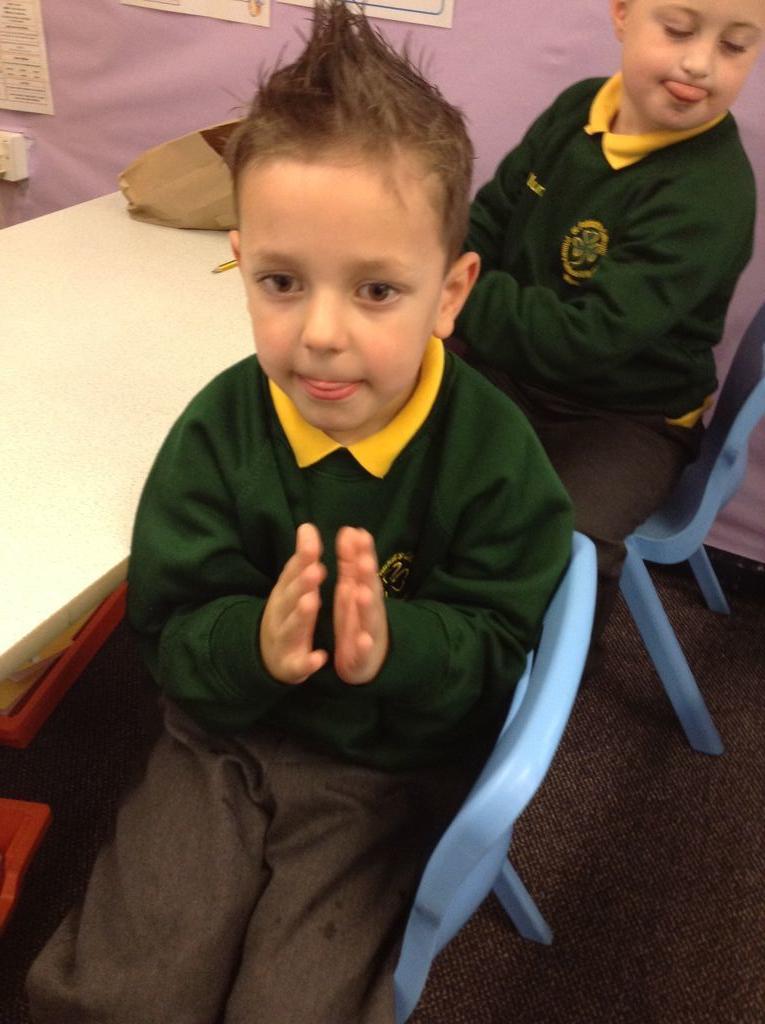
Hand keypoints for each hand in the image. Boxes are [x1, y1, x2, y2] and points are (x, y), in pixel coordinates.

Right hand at [260, 523, 327, 683]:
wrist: (266, 656)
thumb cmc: (286, 613)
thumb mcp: (291, 586)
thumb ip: (302, 559)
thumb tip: (308, 526)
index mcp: (284, 594)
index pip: (292, 574)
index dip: (302, 560)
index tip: (314, 545)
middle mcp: (280, 614)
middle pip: (291, 598)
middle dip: (303, 584)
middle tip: (317, 570)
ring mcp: (284, 639)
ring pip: (292, 627)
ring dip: (301, 615)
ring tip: (313, 602)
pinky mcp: (290, 665)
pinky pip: (298, 664)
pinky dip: (308, 662)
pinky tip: (320, 657)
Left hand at [333, 527, 388, 684]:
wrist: (367, 662)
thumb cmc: (357, 619)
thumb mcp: (352, 588)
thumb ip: (351, 561)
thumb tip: (350, 529)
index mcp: (363, 593)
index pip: (365, 570)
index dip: (364, 553)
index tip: (361, 534)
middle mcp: (370, 611)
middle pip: (371, 591)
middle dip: (368, 576)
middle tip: (364, 560)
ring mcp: (369, 634)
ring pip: (369, 619)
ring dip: (367, 607)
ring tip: (361, 594)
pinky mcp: (363, 657)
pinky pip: (364, 652)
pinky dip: (364, 646)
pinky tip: (363, 640)